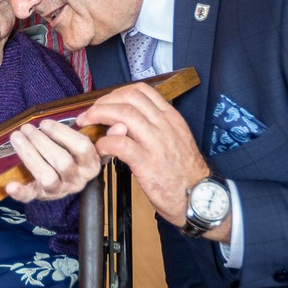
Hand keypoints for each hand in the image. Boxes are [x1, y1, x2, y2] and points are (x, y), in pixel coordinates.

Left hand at [6, 118, 100, 202]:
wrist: (65, 181)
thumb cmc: (69, 155)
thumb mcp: (78, 145)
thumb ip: (74, 132)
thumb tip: (72, 117)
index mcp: (89, 164)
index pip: (82, 148)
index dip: (62, 133)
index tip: (44, 123)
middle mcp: (77, 179)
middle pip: (63, 162)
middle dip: (41, 142)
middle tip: (26, 128)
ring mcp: (59, 190)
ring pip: (48, 177)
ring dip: (30, 155)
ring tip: (16, 137)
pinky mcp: (41, 196)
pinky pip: (31, 196)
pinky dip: (20, 192)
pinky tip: (10, 186)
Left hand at [76, 83, 208, 226]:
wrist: (200, 197)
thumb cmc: (183, 172)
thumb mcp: (174, 139)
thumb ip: (153, 126)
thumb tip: (123, 120)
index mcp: (170, 118)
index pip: (141, 91)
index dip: (116, 93)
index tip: (104, 104)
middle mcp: (164, 125)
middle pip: (128, 98)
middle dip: (103, 102)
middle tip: (89, 114)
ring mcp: (156, 142)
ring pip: (123, 114)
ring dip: (98, 116)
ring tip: (87, 125)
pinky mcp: (147, 162)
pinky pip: (119, 143)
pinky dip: (104, 142)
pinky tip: (99, 149)